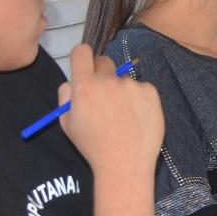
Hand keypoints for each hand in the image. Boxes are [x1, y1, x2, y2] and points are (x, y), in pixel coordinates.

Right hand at [58, 44, 163, 175]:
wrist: (125, 163)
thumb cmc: (93, 146)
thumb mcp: (67, 123)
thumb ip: (66, 96)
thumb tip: (74, 81)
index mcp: (85, 86)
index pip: (81, 52)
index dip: (81, 57)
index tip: (84, 65)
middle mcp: (108, 81)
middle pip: (104, 62)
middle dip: (101, 74)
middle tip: (104, 97)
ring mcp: (131, 85)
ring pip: (124, 80)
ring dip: (121, 91)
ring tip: (123, 118)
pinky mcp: (150, 93)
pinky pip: (141, 88)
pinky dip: (139, 99)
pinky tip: (136, 119)